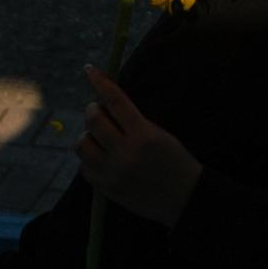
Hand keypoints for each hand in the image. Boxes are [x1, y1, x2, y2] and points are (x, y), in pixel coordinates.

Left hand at [75, 67, 201, 227]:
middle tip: (98, 111)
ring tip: (99, 137)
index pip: (115, 101)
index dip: (100, 82)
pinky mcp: (106, 189)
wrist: (184, 198)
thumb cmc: (175, 161)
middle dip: (93, 110)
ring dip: (88, 135)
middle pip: (93, 121)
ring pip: (82, 144)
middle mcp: (126, 154)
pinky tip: (101, 157)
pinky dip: (90, 158)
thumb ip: (133, 121)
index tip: (90, 70)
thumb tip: (105, 104)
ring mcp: (113, 173)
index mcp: (143, 136)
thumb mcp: (160, 135)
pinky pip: (85, 167)